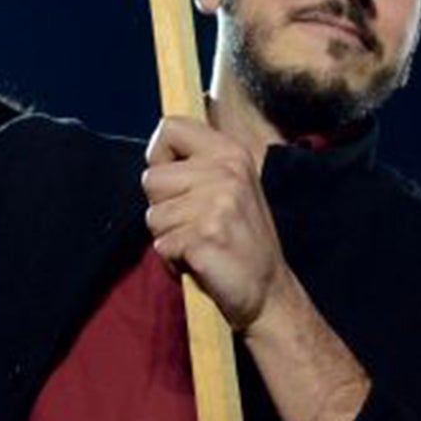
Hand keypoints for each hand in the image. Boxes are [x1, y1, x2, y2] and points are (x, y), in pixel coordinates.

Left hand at [142, 115, 282, 331]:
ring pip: (153, 216)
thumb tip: (158, 145)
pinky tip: (199, 262)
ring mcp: (217, 204)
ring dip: (168, 237)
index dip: (159, 154)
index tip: (174, 180)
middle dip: (162, 207)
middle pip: (151, 178)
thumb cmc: (241, 239)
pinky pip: (161, 246)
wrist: (270, 292)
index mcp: (231, 152)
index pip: (170, 127)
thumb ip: (198, 163)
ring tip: (199, 243)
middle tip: (194, 223)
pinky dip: (173, 260)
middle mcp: (226, 172)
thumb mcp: (231, 185)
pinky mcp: (205, 237)